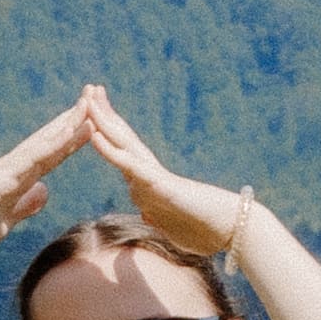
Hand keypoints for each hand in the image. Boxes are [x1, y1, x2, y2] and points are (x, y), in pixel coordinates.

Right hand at [0, 95, 106, 262]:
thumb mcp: (9, 218)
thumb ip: (25, 204)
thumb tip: (43, 190)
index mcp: (20, 178)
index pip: (53, 153)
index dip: (73, 137)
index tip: (93, 121)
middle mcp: (15, 168)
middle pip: (51, 139)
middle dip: (73, 118)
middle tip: (95, 94)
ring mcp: (8, 170)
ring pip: (44, 142)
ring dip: (66, 123)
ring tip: (88, 103)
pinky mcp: (1, 179)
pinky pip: (32, 158)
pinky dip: (51, 143)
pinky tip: (68, 131)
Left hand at [80, 95, 255, 261]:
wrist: (233, 230)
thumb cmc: (207, 231)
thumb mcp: (171, 227)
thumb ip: (158, 217)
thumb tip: (148, 214)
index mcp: (151, 183)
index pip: (124, 154)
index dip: (108, 133)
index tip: (93, 114)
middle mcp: (151, 174)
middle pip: (121, 139)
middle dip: (104, 114)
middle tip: (90, 88)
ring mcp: (154, 177)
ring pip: (122, 144)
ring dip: (103, 121)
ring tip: (87, 97)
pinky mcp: (160, 184)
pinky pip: (129, 164)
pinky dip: (110, 150)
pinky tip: (94, 134)